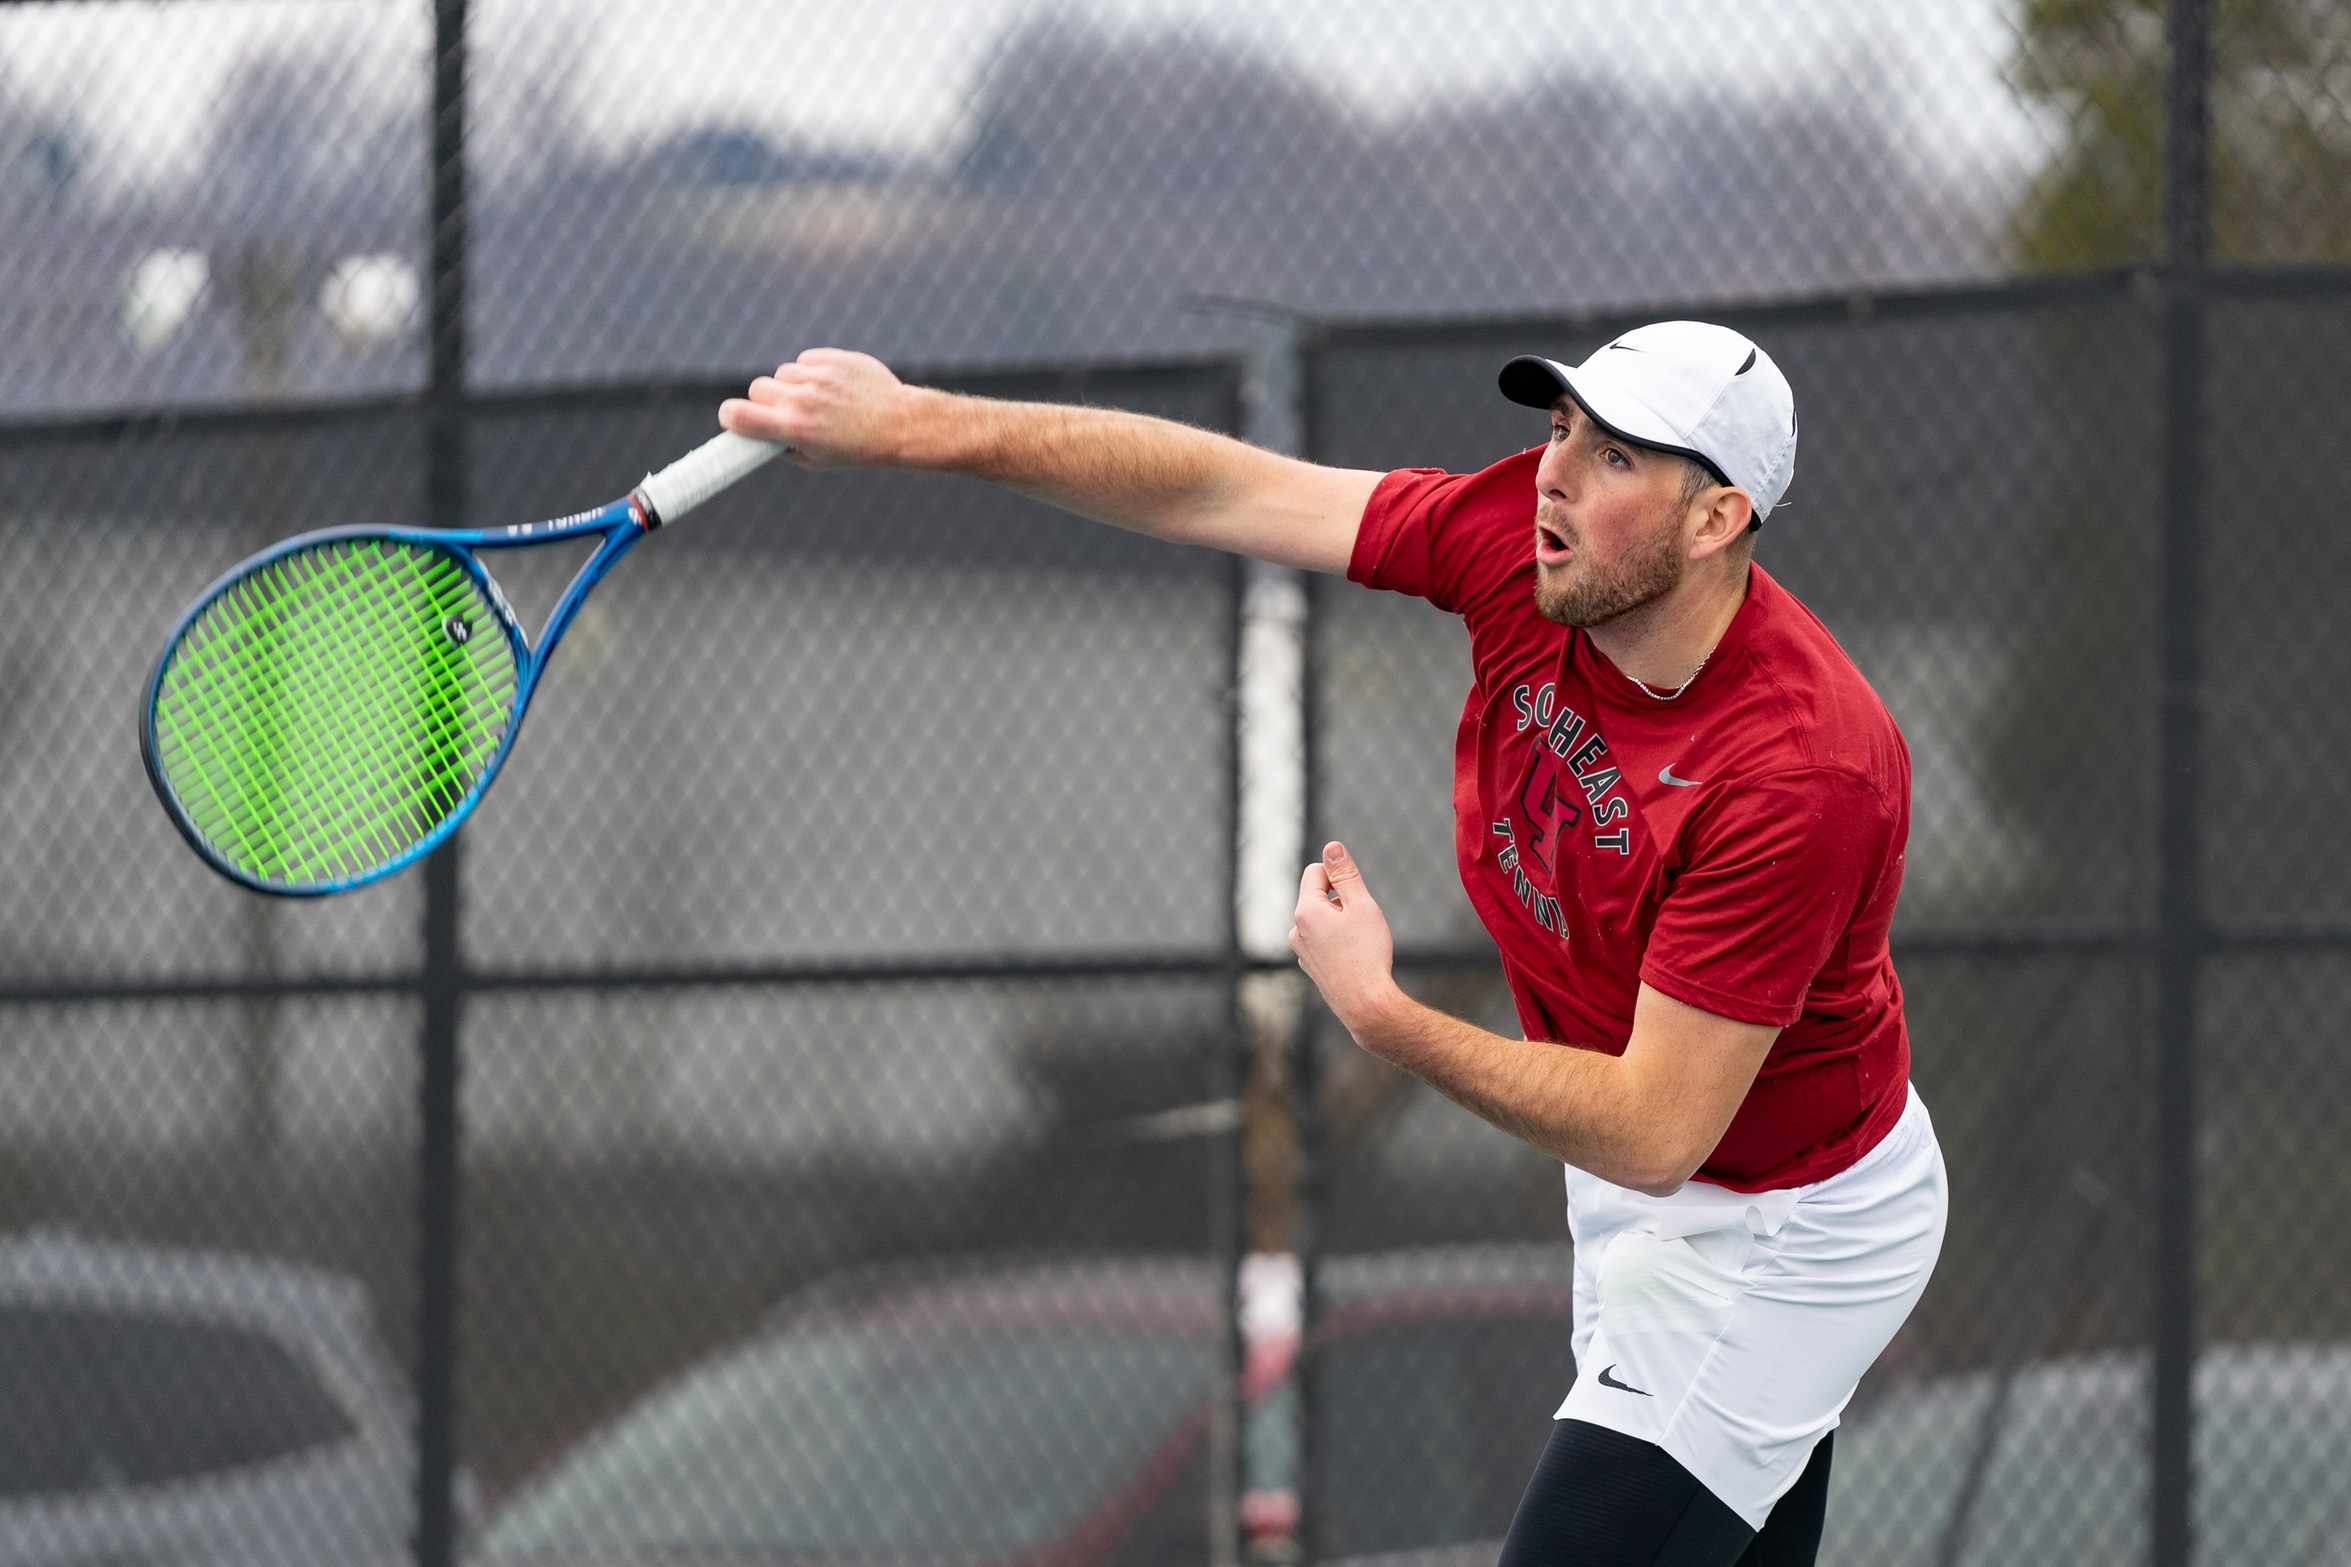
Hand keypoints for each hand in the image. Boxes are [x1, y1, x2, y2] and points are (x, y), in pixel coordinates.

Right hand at [719, 348, 922, 469]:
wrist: (901, 425)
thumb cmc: (858, 449)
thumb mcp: (818, 461)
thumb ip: (782, 448)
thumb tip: (755, 436)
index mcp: (796, 429)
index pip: (738, 414)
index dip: (730, 416)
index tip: (734, 419)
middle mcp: (804, 400)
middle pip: (757, 388)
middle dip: (764, 401)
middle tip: (782, 412)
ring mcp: (820, 376)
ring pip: (782, 373)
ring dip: (790, 385)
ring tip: (815, 400)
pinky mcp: (834, 359)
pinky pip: (804, 361)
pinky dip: (810, 372)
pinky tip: (829, 387)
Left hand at [1289, 841, 1402, 1040]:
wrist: (1365, 1004)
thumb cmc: (1367, 953)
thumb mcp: (1361, 905)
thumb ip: (1345, 874)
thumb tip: (1331, 847)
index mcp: (1305, 911)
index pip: (1316, 872)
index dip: (1339, 877)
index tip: (1356, 895)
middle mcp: (1296, 930)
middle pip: (1318, 896)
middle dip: (1341, 901)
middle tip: (1362, 922)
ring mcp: (1301, 951)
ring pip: (1322, 921)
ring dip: (1340, 922)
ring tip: (1359, 943)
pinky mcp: (1310, 967)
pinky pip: (1323, 941)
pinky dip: (1338, 942)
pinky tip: (1354, 958)